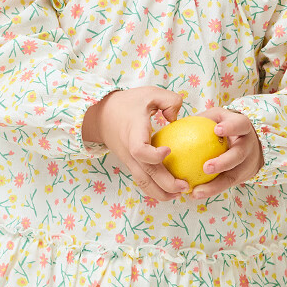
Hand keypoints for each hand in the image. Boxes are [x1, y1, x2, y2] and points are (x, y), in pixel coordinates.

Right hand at [82, 86, 190, 201]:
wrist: (101, 116)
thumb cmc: (128, 103)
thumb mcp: (150, 93)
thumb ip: (169, 100)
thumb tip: (177, 118)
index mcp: (133, 132)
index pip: (139, 150)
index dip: (154, 155)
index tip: (169, 150)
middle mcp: (129, 151)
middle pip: (145, 174)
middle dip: (166, 184)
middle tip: (185, 186)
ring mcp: (129, 160)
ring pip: (143, 183)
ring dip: (161, 193)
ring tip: (180, 194)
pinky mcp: (131, 165)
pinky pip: (142, 181)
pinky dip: (155, 190)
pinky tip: (171, 191)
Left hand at [187, 107, 263, 199]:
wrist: (248, 142)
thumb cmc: (224, 126)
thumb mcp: (216, 117)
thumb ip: (200, 119)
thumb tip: (171, 119)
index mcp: (242, 127)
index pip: (240, 125)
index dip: (231, 127)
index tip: (217, 130)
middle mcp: (248, 146)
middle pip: (238, 155)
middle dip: (223, 162)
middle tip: (206, 167)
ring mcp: (247, 163)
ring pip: (233, 176)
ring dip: (215, 186)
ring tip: (196, 191)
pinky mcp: (242, 177)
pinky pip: (225, 185)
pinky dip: (210, 190)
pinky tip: (194, 194)